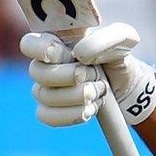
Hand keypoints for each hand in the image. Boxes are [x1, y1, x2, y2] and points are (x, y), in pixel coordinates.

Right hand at [20, 23, 155, 126]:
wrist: (126, 83)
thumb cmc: (118, 55)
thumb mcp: (122, 39)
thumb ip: (103, 40)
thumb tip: (79, 54)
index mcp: (57, 40)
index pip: (29, 43)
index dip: (39, 49)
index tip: (60, 53)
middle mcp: (46, 64)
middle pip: (36, 73)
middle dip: (69, 76)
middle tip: (92, 74)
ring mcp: (46, 88)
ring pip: (44, 96)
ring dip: (77, 96)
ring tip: (99, 89)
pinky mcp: (52, 110)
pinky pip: (47, 116)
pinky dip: (72, 114)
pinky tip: (91, 107)